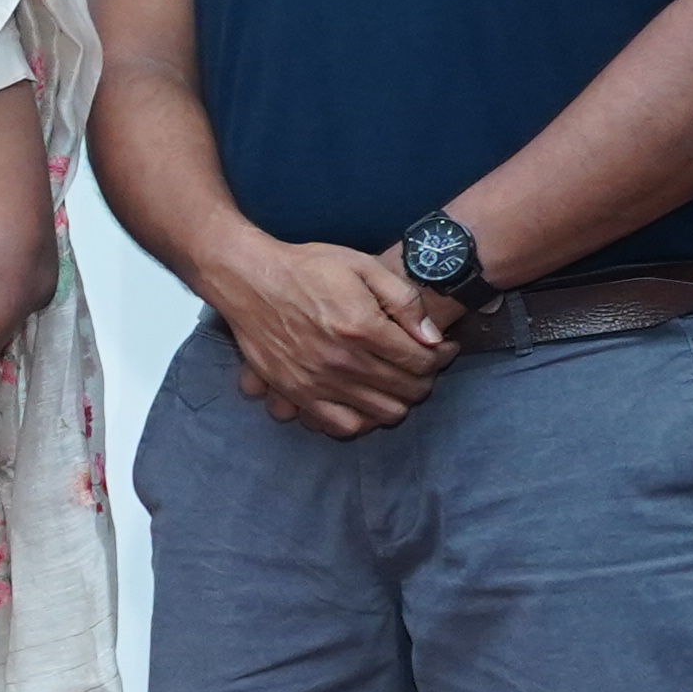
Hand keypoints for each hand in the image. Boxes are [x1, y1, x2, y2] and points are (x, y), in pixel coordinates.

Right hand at [213, 236, 458, 435]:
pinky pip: (342, 425)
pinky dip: (363, 420)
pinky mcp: (297, 393)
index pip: (423, 360)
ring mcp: (319, 381)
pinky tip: (365, 401)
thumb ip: (404, 300)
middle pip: (408, 388)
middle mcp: (343, 360)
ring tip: (397, 382)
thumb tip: (432, 337)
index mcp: (363, 327)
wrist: (249, 279)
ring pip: (383, 412)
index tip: (443, 347)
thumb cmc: (308, 267)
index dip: (442, 355)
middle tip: (422, 363)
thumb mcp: (363, 266)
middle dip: (425, 377)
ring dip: (400, 400)